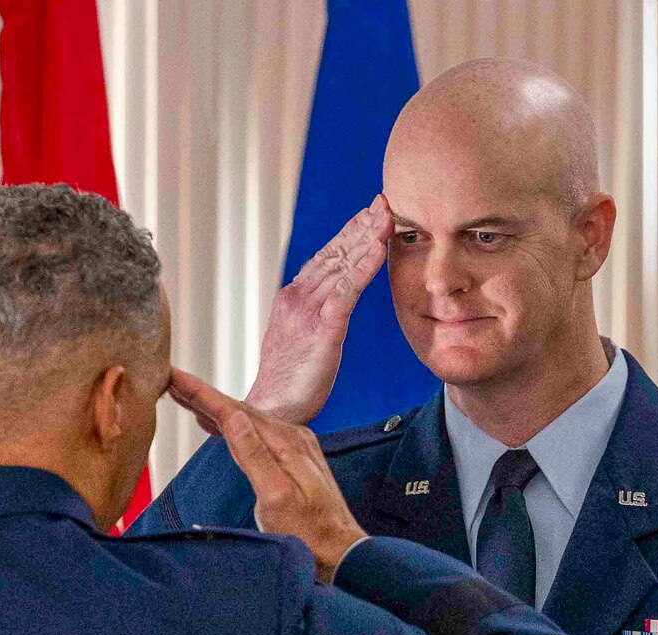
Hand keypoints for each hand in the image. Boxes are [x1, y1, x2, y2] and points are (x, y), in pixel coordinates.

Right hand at [167, 368, 367, 581]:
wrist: (341, 552)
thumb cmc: (309, 534)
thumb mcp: (276, 498)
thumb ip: (255, 456)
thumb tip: (233, 418)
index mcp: (285, 442)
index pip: (235, 411)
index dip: (201, 393)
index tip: (173, 375)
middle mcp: (292, 437)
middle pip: (239, 410)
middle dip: (203, 395)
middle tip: (169, 379)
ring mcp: (295, 446)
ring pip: (247, 420)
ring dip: (215, 408)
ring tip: (184, 396)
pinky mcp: (293, 459)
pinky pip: (256, 433)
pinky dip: (232, 425)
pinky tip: (219, 423)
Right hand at [244, 196, 394, 424]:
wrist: (270, 410)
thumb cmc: (287, 380)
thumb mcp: (299, 339)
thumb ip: (312, 316)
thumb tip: (328, 303)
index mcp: (292, 298)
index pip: (325, 257)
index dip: (348, 234)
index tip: (369, 214)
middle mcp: (297, 297)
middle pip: (334, 253)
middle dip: (361, 226)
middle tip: (384, 202)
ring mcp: (308, 311)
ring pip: (342, 265)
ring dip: (367, 238)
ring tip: (387, 216)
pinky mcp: (322, 329)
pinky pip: (347, 291)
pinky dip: (364, 267)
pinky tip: (379, 248)